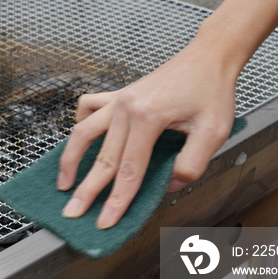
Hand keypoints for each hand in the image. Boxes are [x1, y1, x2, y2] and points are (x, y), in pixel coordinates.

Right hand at [56, 43, 237, 228]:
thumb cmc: (212, 90)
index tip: (106, 220)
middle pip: (102, 157)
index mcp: (149, 116)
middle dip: (87, 190)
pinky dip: (80, 126)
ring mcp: (118, 99)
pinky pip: (87, 109)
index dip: (117, 199)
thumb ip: (192, 164)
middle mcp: (126, 107)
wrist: (208, 58)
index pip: (129, 169)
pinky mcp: (117, 95)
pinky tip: (80, 141)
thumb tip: (170, 184)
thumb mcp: (214, 131)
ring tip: (63, 183)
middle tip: (73, 212)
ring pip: (83, 133)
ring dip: (70, 160)